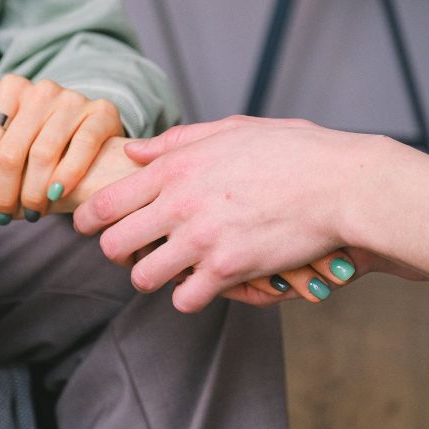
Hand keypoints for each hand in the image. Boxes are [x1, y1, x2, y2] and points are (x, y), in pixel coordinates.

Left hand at [0, 74, 123, 222]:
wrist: (83, 128)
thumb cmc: (31, 133)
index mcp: (10, 88)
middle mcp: (41, 90)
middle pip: (10, 154)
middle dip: (3, 194)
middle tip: (3, 217)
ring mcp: (73, 100)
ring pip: (43, 155)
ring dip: (33, 193)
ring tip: (31, 213)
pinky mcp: (101, 112)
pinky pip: (82, 146)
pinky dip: (67, 175)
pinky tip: (56, 195)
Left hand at [73, 115, 377, 311]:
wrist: (341, 184)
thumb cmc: (292, 152)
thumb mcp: (231, 130)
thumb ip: (177, 141)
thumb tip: (135, 150)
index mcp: (175, 168)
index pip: (105, 202)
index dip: (87, 219)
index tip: (88, 227)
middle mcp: (179, 204)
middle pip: (113, 245)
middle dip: (117, 252)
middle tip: (132, 252)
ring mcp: (201, 239)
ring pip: (143, 277)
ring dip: (152, 276)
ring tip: (169, 270)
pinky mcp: (227, 270)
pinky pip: (184, 299)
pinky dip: (189, 295)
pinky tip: (202, 284)